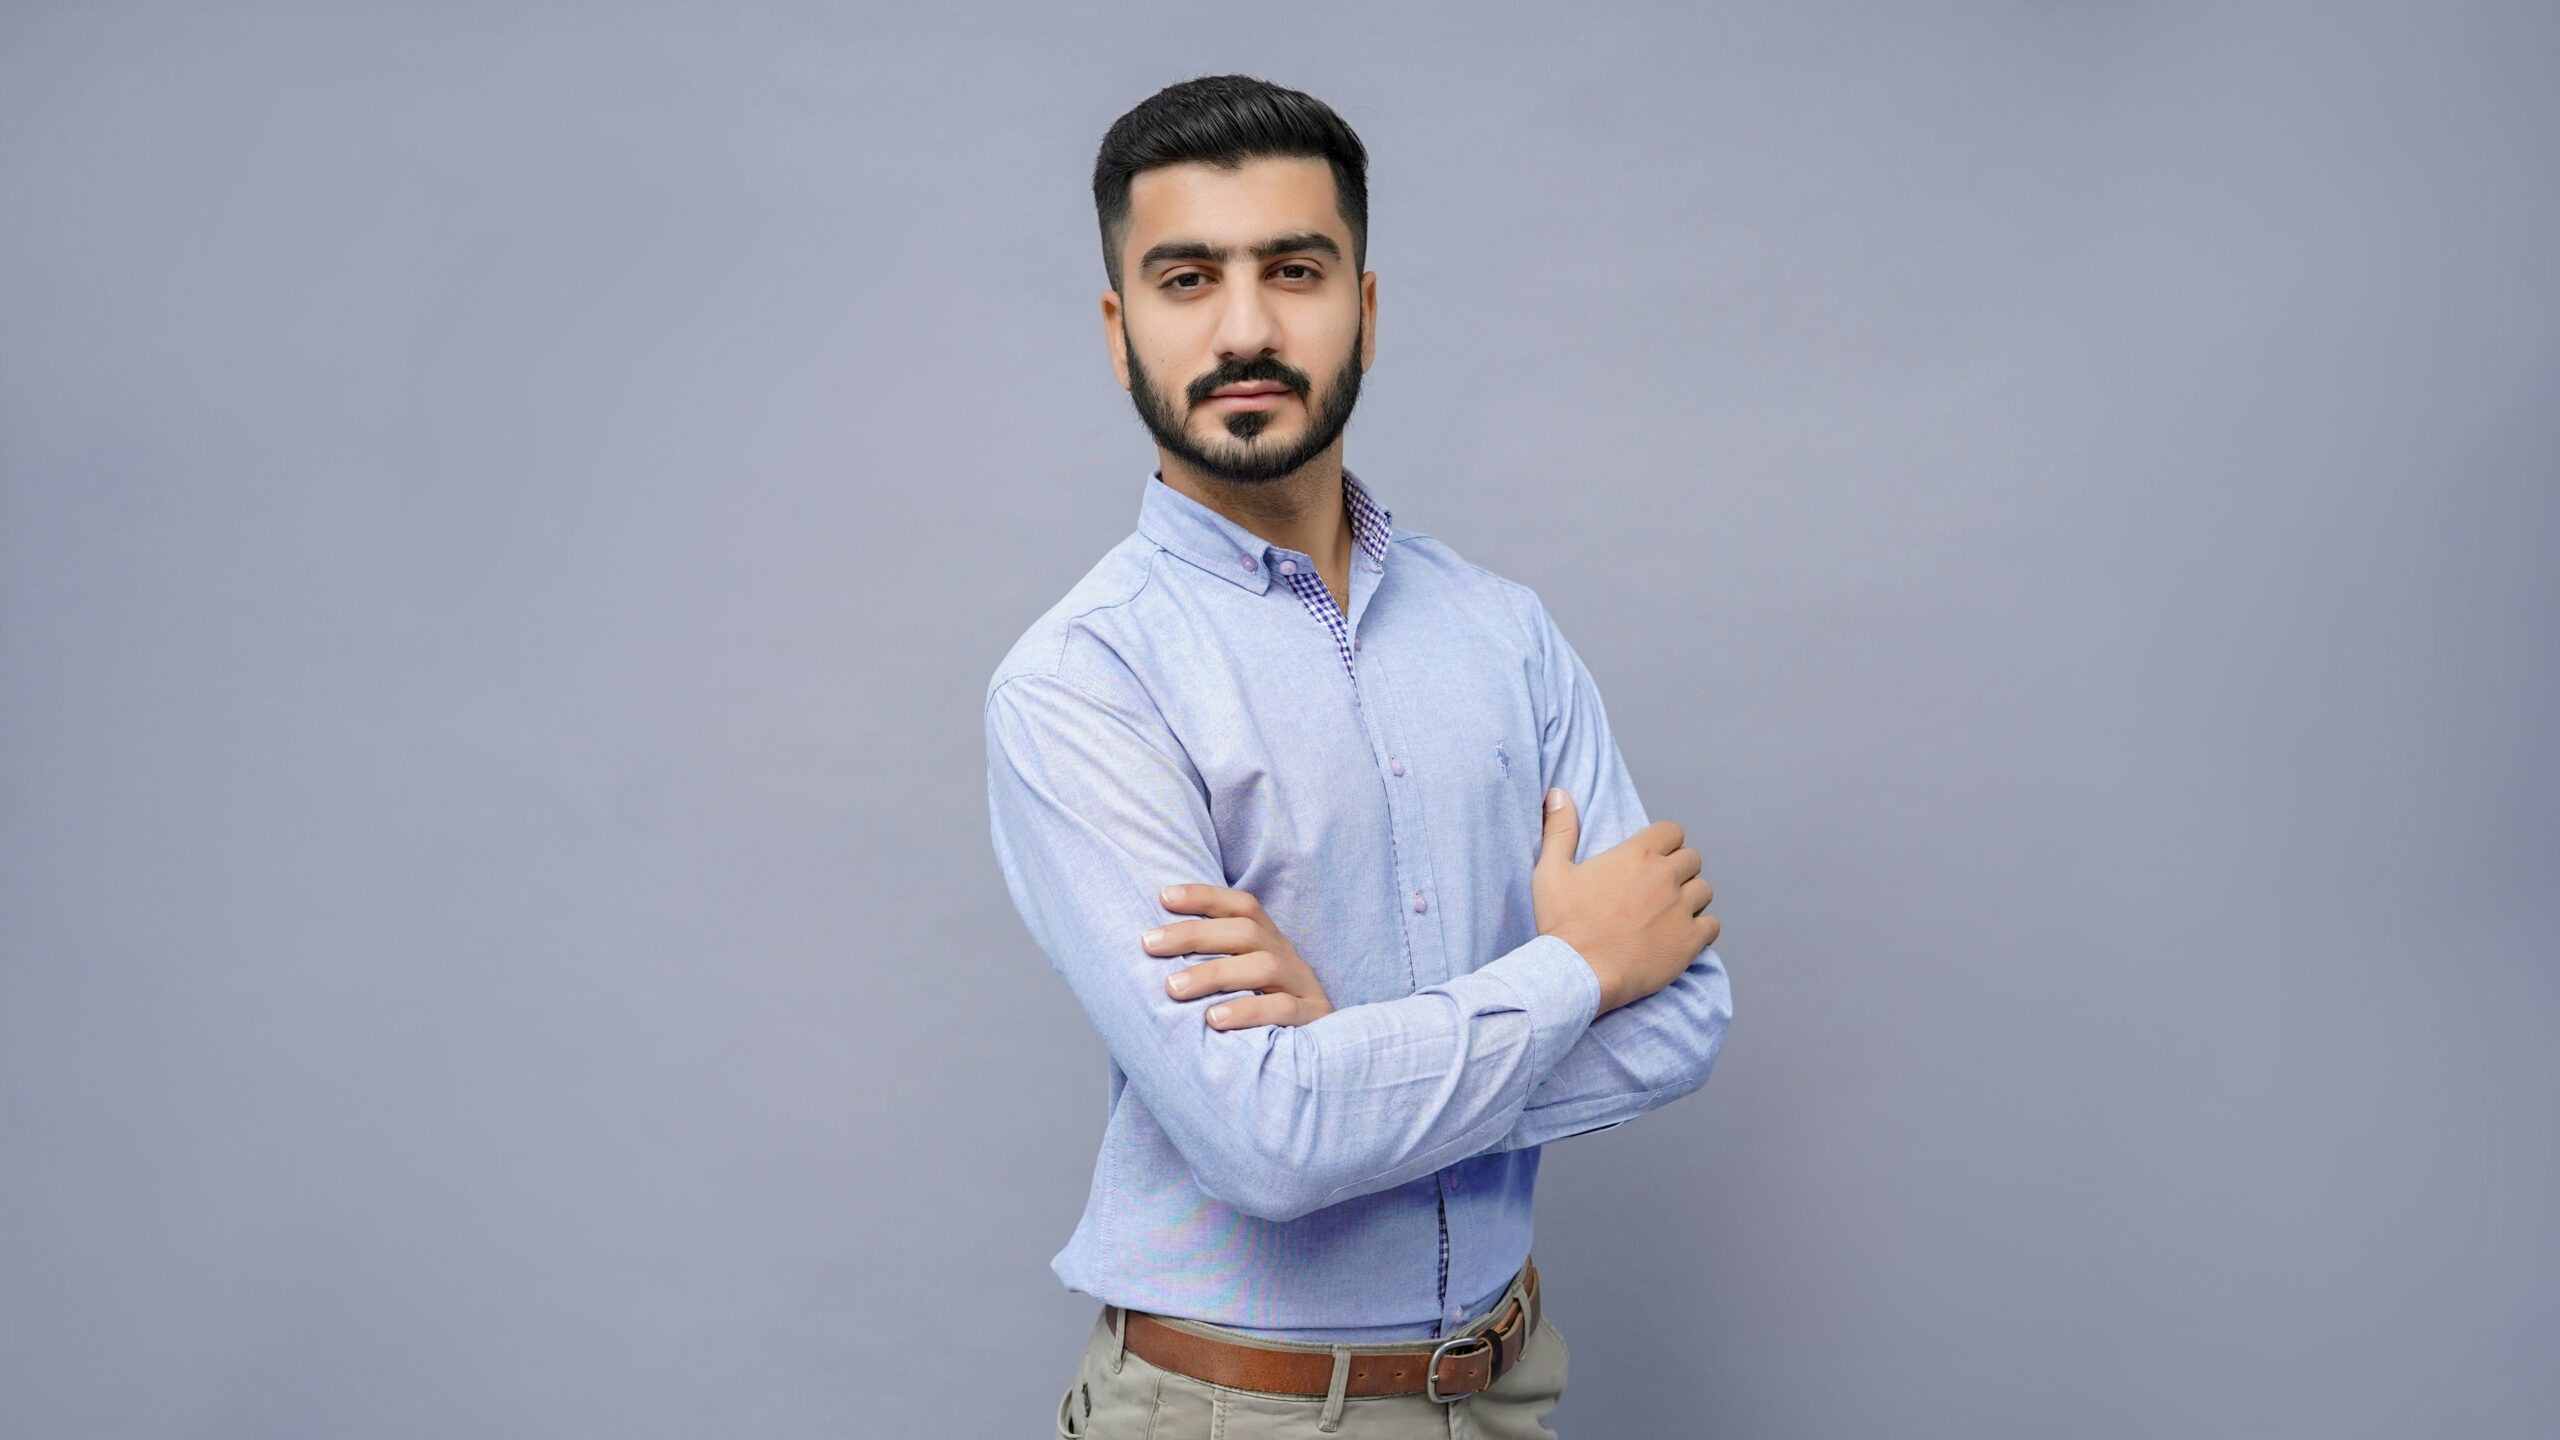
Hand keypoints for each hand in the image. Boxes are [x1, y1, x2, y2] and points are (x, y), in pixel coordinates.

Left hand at [1143, 884, 1335, 1030]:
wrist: (1322, 1060)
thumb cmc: (1262, 1019)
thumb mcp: (1241, 985)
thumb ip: (1210, 966)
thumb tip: (1150, 951)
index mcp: (1269, 944)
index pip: (1242, 907)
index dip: (1205, 896)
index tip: (1163, 897)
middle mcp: (1288, 959)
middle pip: (1246, 932)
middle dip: (1194, 934)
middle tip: (1149, 944)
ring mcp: (1303, 989)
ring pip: (1265, 967)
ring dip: (1214, 973)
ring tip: (1173, 988)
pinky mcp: (1313, 1021)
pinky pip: (1284, 1009)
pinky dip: (1247, 1012)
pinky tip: (1214, 1020)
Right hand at [1532, 789, 1718, 1014]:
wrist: (1578, 973)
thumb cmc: (1563, 923)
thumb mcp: (1551, 871)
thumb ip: (1560, 829)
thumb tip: (1557, 793)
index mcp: (1636, 854)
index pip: (1672, 831)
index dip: (1663, 843)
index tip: (1650, 858)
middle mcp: (1665, 876)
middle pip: (1692, 858)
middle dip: (1679, 868)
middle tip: (1658, 888)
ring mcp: (1681, 909)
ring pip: (1704, 890)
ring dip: (1691, 898)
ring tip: (1669, 912)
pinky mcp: (1689, 941)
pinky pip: (1712, 925)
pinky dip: (1701, 929)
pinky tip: (1681, 936)